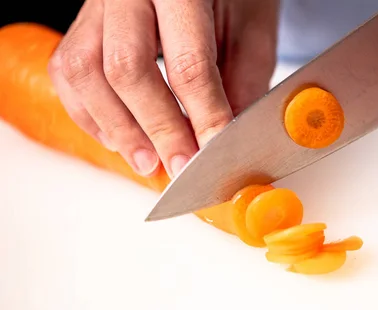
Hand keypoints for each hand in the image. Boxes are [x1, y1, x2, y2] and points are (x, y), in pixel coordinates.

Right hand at [48, 0, 279, 177]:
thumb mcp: (251, 30)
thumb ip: (243, 83)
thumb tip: (225, 142)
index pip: (187, 63)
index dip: (202, 116)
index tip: (212, 154)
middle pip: (127, 69)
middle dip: (157, 129)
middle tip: (179, 166)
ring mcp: (98, 7)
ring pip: (85, 72)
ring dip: (118, 128)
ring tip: (147, 161)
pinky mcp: (83, 24)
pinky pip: (67, 72)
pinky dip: (90, 114)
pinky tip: (118, 138)